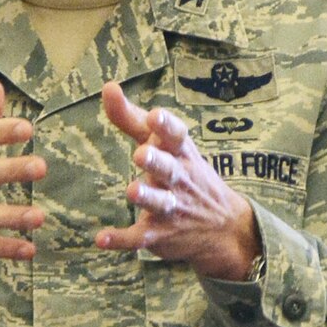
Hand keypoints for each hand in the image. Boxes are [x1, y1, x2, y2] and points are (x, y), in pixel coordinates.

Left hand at [94, 83, 259, 280]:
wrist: (224, 227)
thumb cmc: (183, 172)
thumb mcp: (165, 144)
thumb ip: (132, 118)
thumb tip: (108, 87)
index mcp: (180, 153)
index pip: (177, 136)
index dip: (166, 126)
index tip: (155, 116)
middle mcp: (179, 179)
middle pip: (168, 168)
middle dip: (156, 161)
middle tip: (141, 154)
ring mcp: (172, 208)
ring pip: (160, 202)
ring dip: (147, 197)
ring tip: (133, 191)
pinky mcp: (160, 234)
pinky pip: (140, 237)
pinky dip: (121, 239)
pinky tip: (102, 239)